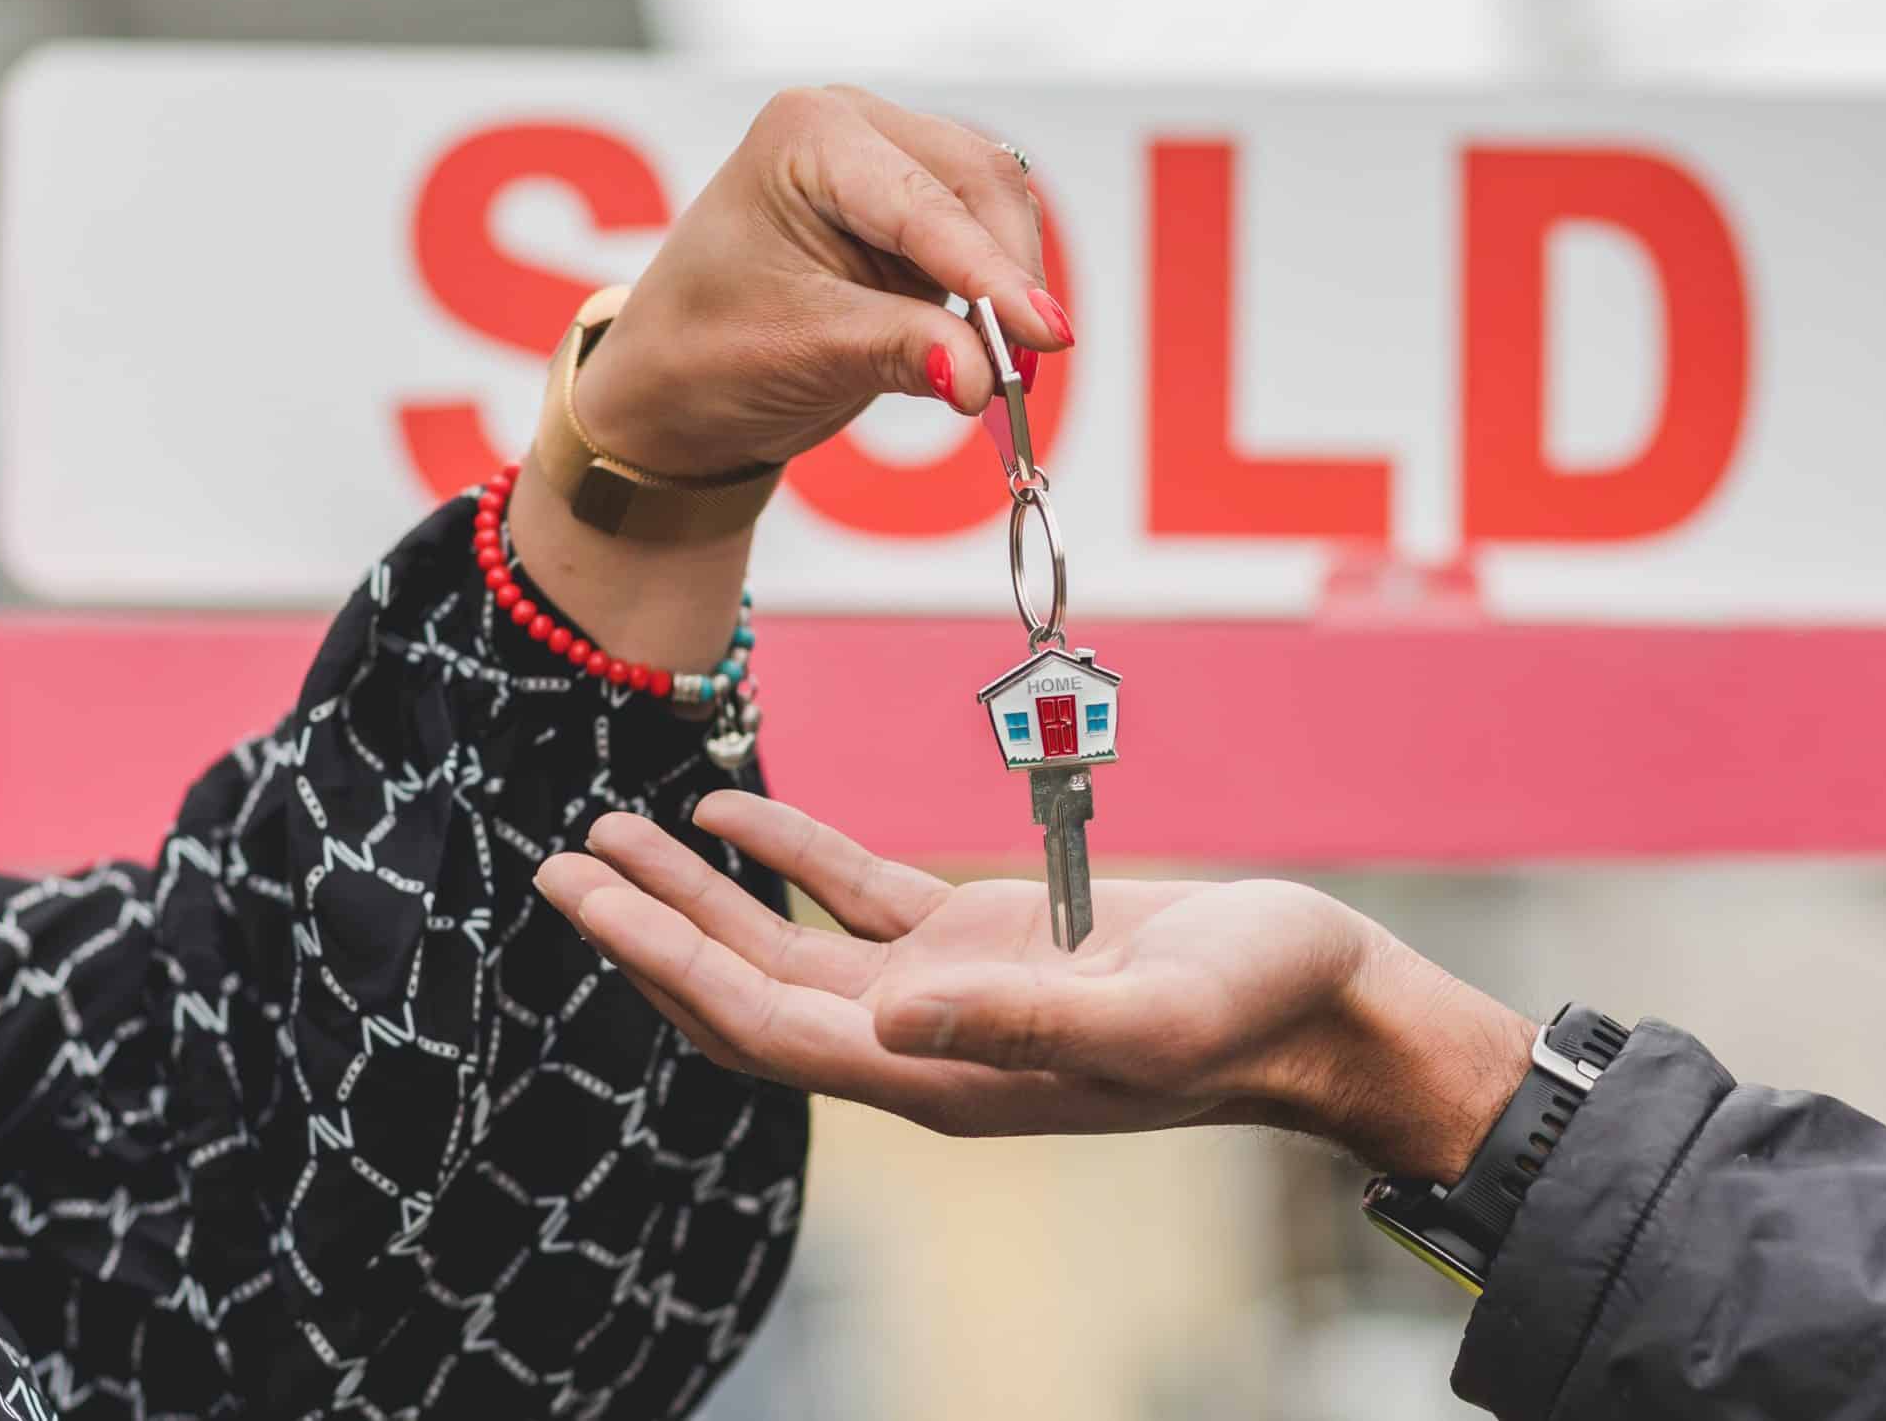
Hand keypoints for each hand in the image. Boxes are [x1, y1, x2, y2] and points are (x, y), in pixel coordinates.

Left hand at [506, 85, 1067, 665]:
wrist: (675, 382)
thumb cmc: (705, 351)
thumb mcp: (801, 351)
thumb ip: (899, 352)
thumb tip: (983, 376)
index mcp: (807, 136)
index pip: (924, 202)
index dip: (991, 273)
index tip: (1046, 336)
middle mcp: (855, 127)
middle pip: (980, 183)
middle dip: (1009, 275)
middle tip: (1023, 369)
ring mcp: (891, 160)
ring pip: (997, 206)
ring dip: (1010, 284)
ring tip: (1000, 366)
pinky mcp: (917, 209)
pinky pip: (987, 236)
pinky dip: (998, 290)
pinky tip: (987, 343)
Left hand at [533, 795, 1534, 1179]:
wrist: (1325, 1001)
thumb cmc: (1260, 1010)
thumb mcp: (1154, 1014)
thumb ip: (1027, 1025)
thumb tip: (887, 1027)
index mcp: (944, 1075)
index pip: (764, 1028)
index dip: (667, 966)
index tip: (586, 902)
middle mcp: (923, 1041)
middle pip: (746, 990)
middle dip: (649, 931)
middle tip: (560, 863)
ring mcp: (948, 991)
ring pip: (787, 944)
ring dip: (700, 894)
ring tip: (613, 833)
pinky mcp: (983, 941)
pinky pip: (858, 898)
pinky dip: (791, 855)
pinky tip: (732, 810)